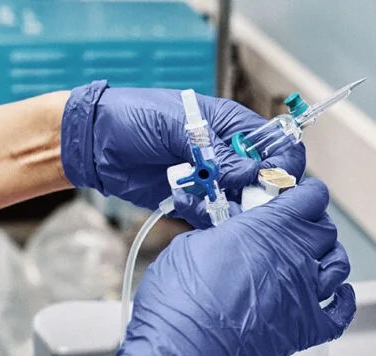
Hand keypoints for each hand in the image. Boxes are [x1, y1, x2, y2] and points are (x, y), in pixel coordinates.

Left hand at [60, 81, 305, 226]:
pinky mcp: (192, 200)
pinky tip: (191, 208)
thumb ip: (217, 151)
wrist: (93, 142)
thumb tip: (254, 171)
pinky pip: (213, 216)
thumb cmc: (132, 117)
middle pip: (263, 179)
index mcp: (229, 125)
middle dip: (260, 193)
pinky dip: (209, 218)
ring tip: (215, 206)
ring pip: (241, 202)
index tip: (277, 179)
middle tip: (248, 201)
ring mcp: (210, 179)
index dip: (282, 161)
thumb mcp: (176, 127)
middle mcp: (225, 154)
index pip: (274, 143)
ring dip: (234, 209)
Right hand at [88, 178, 355, 355]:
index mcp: (271, 228)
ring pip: (339, 266)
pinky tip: (335, 295)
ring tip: (313, 259)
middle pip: (325, 231)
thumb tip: (226, 235)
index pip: (310, 196)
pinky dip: (342, 301)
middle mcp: (297, 257)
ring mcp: (306, 295)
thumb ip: (220, 233)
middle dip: (313, 225)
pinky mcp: (307, 330)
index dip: (305, 193)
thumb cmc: (181, 300)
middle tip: (295, 228)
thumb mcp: (192, 245)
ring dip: (328, 258)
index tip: (296, 194)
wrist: (186, 354)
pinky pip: (341, 312)